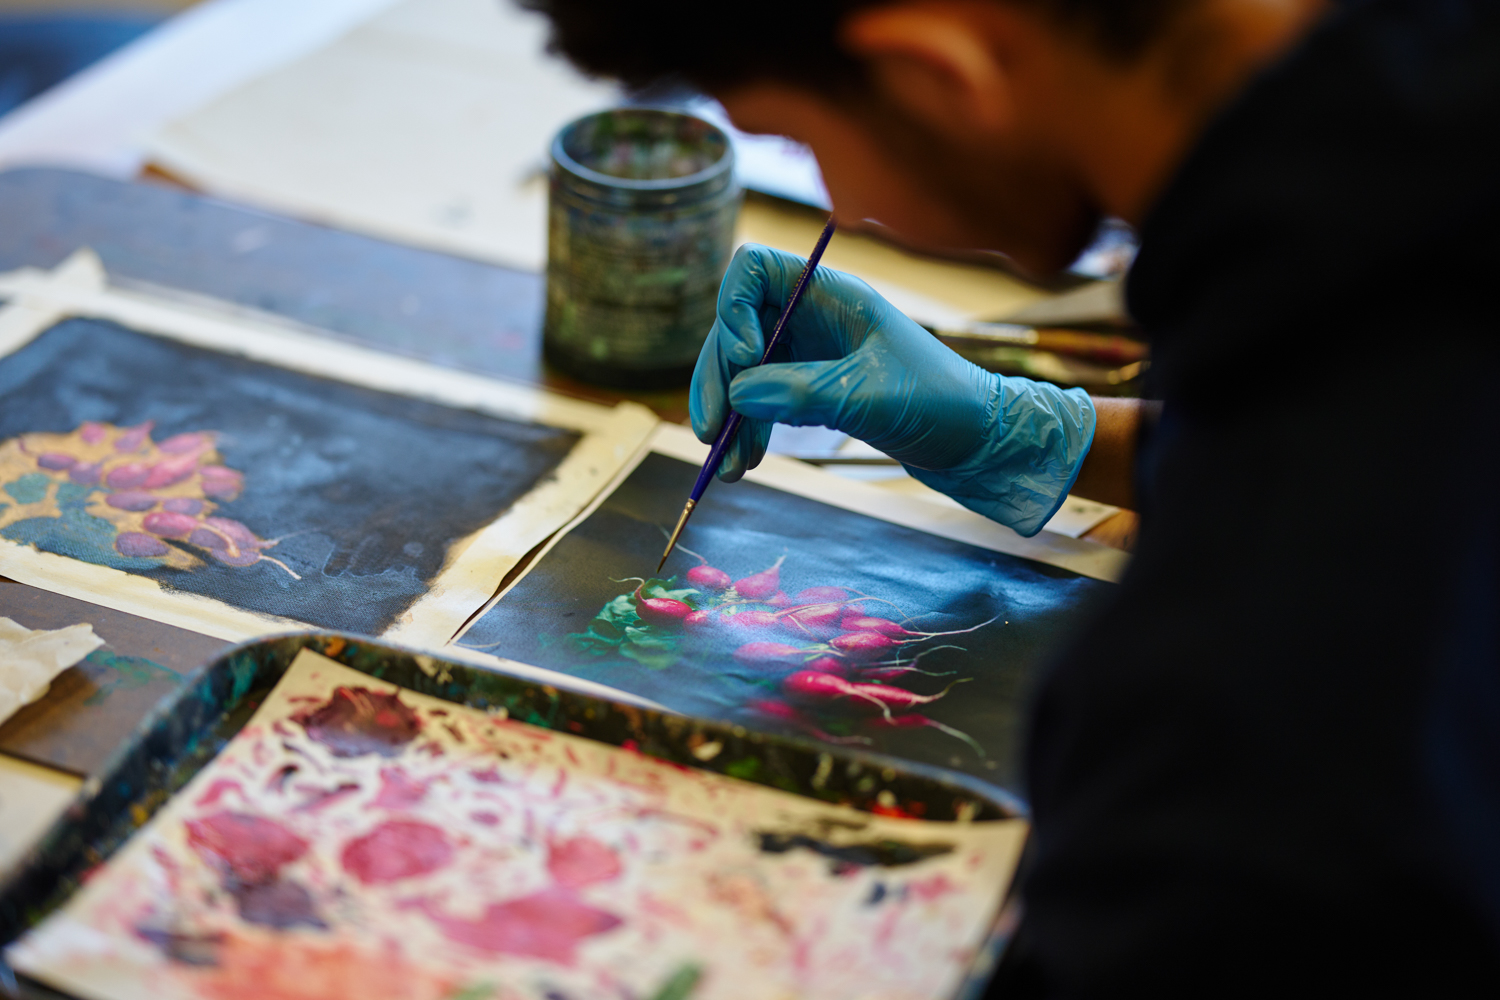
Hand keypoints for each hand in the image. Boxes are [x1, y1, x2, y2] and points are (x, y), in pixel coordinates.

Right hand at [689, 244, 1096, 536]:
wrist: (980, 441)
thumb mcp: (864, 396)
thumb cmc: (937, 403)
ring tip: (728, 467)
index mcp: (831, 294)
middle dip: (717, 379)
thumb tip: (736, 395)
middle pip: (735, 328)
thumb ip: (797, 391)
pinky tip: (745, 464)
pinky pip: (763, 401)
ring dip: (729, 415)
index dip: (733, 309)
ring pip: (744, 371)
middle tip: (709, 431)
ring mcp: (811, 353)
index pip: (753, 270)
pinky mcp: (814, 390)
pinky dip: (750, 430)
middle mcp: (813, 316)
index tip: (743, 360)